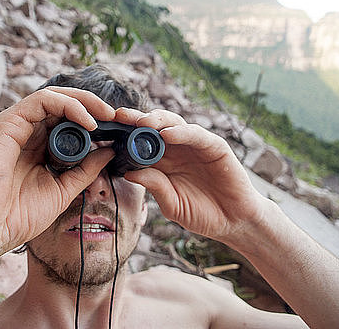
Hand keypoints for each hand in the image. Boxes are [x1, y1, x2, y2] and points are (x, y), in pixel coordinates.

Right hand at [0, 87, 115, 258]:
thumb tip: (109, 152)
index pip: (68, 123)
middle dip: (94, 107)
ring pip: (55, 97)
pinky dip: (69, 106)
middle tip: (118, 118)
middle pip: (64, 106)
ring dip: (85, 103)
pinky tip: (88, 122)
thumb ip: (84, 170)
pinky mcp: (7, 122)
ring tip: (107, 116)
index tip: (118, 130)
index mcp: (37, 148)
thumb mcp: (62, 190)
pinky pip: (43, 101)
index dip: (94, 122)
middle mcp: (26, 132)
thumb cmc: (15, 216)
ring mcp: (15, 125)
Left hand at [115, 108, 267, 246]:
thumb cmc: (202, 213)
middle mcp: (177, 149)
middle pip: (153, 127)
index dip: (122, 134)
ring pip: (172, 124)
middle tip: (117, 117)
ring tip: (140, 122)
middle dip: (134, 120)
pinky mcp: (214, 146)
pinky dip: (181, 133)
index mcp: (163, 161)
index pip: (139, 141)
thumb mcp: (172, 204)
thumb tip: (129, 172)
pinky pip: (195, 134)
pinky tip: (167, 134)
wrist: (234, 222)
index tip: (104, 131)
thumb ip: (155, 187)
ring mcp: (195, 145)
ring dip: (156, 120)